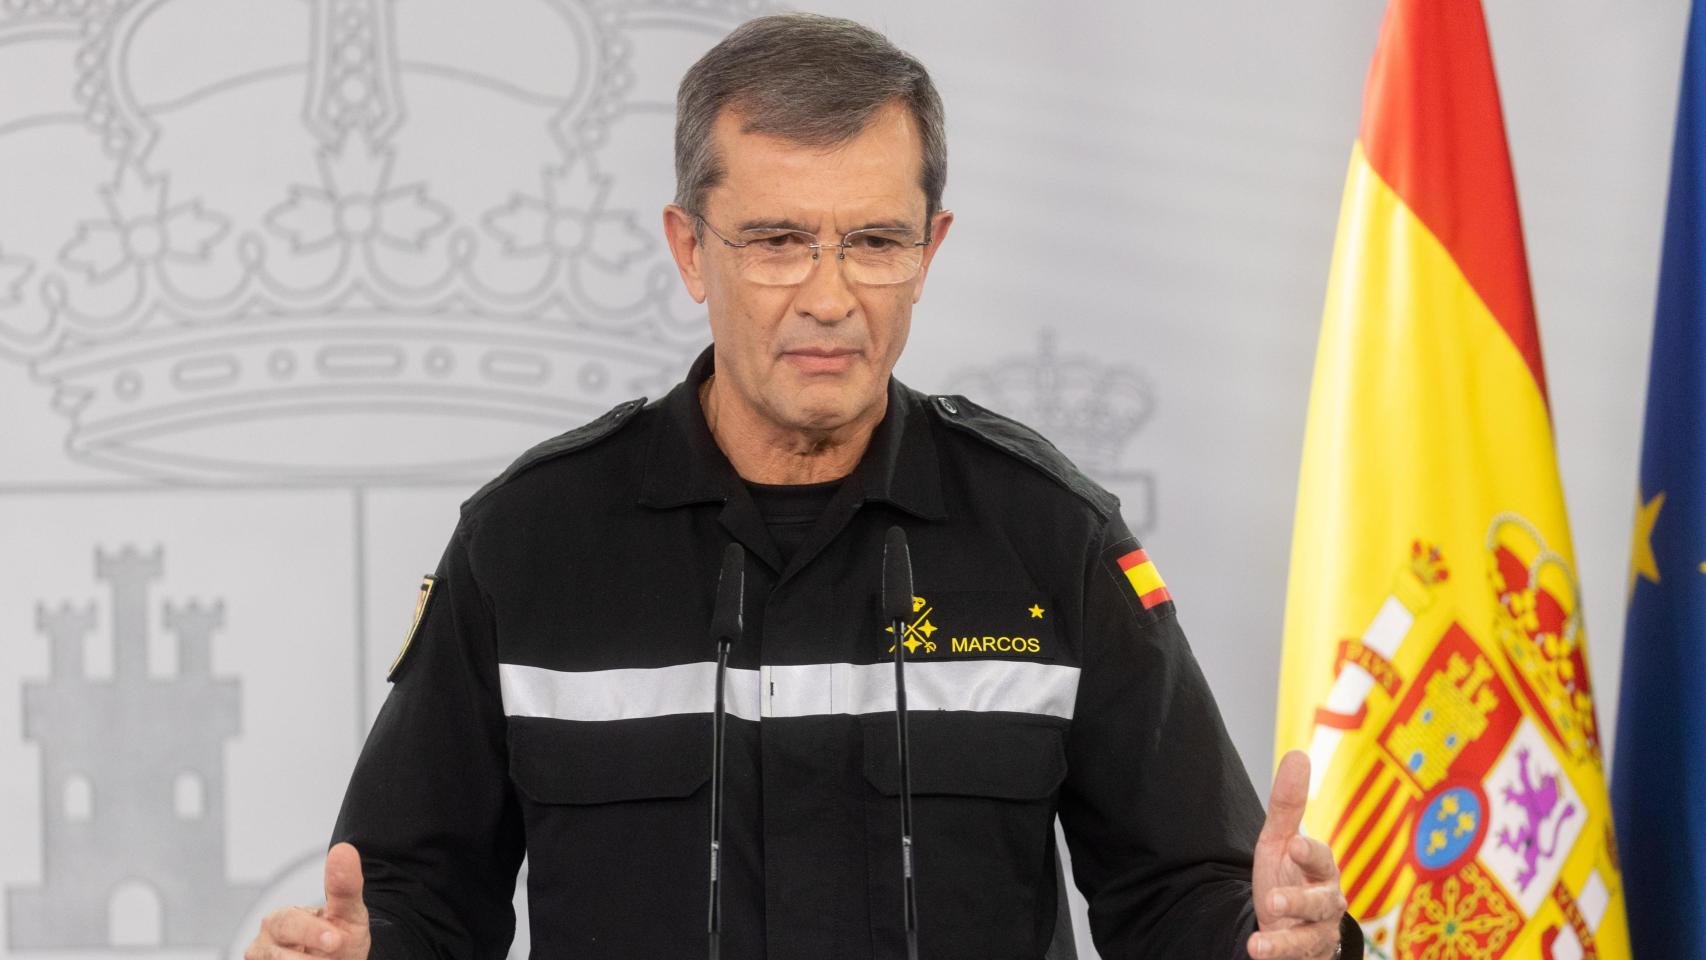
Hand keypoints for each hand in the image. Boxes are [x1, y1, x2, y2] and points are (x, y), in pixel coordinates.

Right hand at [245, 842, 371, 959]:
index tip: (336, 940)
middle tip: (334, 949)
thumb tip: (343, 849)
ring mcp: (263, 959)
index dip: (311, 932)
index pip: (290, 922)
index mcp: (283, 919)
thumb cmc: (340, 938)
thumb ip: (345, 886)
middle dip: (306, 951)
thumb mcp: (348, 914)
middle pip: (275, 949)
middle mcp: (267, 942)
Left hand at [1249, 751, 1347, 959]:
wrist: (1286, 926)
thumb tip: (1298, 754)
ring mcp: (1319, 936)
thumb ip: (1287, 805)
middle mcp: (1327, 904)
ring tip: (1258, 946)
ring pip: (1310, 940)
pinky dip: (1277, 958)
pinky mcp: (1309, 958)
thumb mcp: (1279, 842)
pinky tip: (1255, 952)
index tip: (1295, 845)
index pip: (1321, 859)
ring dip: (1285, 944)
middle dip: (1301, 902)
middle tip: (1275, 901)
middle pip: (1321, 903)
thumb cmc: (1288, 878)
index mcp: (1321, 871)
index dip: (1310, 853)